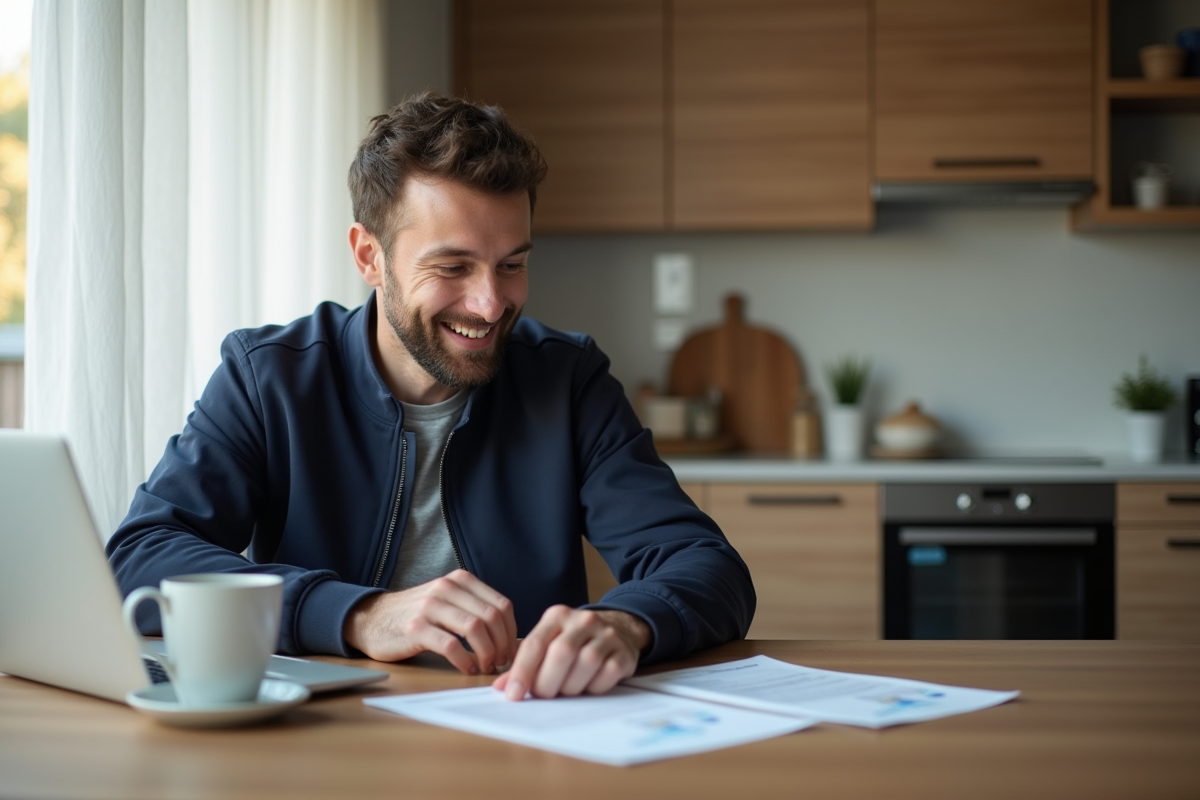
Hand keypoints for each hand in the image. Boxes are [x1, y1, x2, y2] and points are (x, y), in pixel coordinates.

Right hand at [343, 569, 517, 674]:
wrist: (372, 619)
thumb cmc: (415, 615)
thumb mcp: (447, 601)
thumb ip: (473, 609)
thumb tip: (509, 637)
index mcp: (460, 580)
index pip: (501, 605)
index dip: (511, 632)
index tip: (511, 651)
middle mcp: (446, 588)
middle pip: (491, 617)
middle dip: (502, 644)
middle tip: (501, 663)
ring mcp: (430, 607)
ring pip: (474, 628)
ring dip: (487, 653)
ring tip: (486, 666)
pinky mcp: (415, 628)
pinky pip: (451, 645)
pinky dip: (465, 661)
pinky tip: (467, 668)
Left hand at [492, 606, 650, 699]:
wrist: (618, 629)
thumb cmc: (574, 641)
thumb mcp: (549, 643)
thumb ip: (525, 664)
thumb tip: (501, 688)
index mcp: (557, 616)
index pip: (535, 643)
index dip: (522, 671)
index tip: (513, 695)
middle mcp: (582, 620)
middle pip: (561, 654)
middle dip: (547, 682)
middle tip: (544, 695)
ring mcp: (606, 634)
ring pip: (585, 664)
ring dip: (571, 686)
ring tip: (567, 689)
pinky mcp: (624, 651)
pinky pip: (607, 674)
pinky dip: (594, 687)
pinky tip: (589, 685)